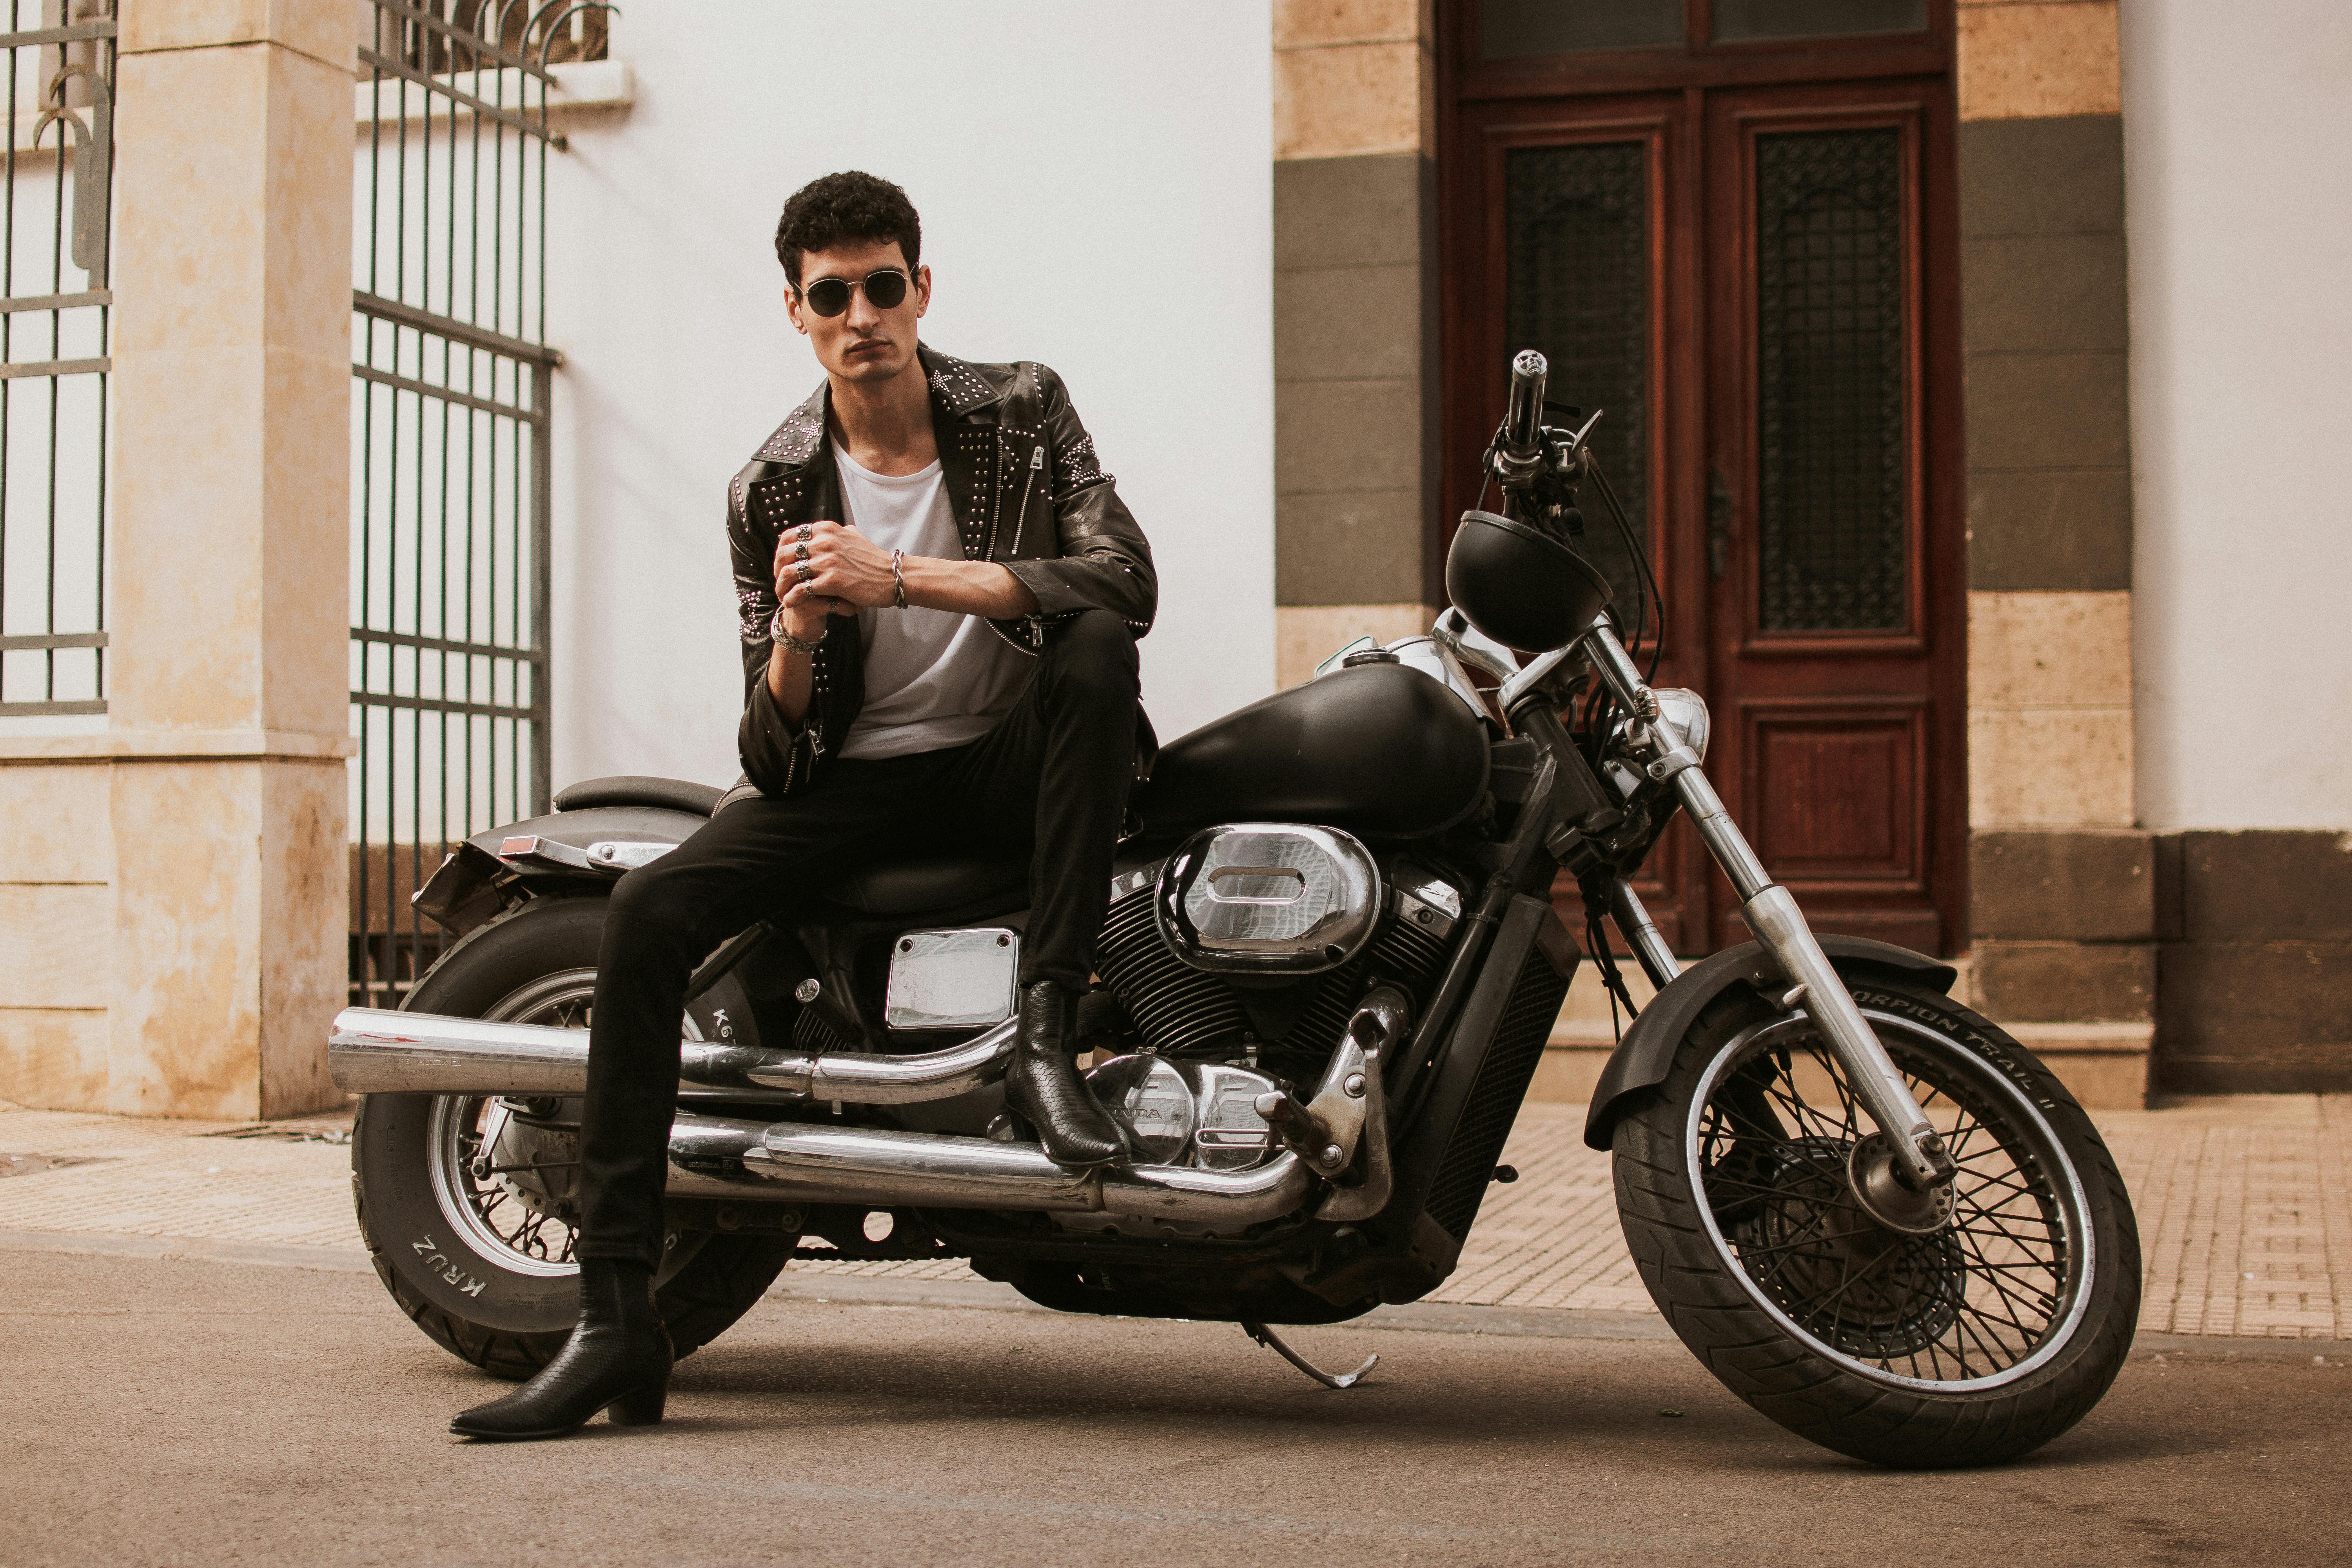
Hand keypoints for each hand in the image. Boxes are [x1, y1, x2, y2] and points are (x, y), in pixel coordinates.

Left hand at [774, 520, 894, 620]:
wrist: (892, 576)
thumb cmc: (873, 560)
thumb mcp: (853, 535)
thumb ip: (835, 533)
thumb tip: (824, 530)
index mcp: (826, 530)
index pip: (789, 536)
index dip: (780, 552)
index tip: (782, 564)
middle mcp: (824, 542)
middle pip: (784, 554)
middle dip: (777, 571)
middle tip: (780, 582)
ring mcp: (827, 561)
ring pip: (789, 572)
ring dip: (781, 586)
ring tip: (782, 596)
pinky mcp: (832, 581)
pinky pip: (801, 590)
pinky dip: (791, 598)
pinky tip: (791, 603)